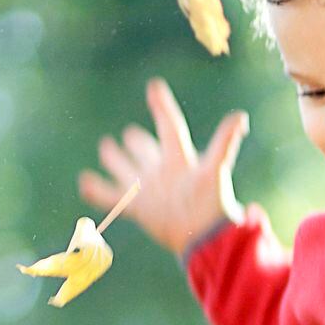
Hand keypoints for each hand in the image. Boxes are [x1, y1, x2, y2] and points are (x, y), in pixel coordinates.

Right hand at [78, 78, 259, 254]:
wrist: (202, 238)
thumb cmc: (211, 203)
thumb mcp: (215, 169)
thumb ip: (225, 143)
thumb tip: (240, 116)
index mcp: (179, 158)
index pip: (170, 127)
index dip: (162, 107)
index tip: (154, 86)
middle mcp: (162, 171)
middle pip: (145, 150)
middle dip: (136, 142)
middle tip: (129, 134)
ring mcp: (147, 189)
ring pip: (126, 170)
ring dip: (115, 160)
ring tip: (106, 147)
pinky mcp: (138, 209)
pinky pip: (111, 197)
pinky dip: (97, 190)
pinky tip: (84, 181)